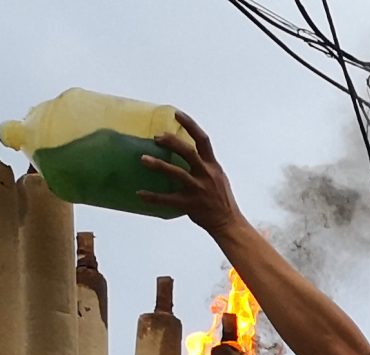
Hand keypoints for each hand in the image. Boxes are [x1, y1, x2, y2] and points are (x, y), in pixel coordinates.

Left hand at [136, 111, 243, 236]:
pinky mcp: (191, 205)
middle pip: (188, 152)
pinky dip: (153, 197)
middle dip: (171, 142)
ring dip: (159, 165)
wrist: (229, 224)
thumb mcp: (218, 178)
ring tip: (143, 159)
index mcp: (213, 166)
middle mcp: (206, 175)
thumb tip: (185, 152)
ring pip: (177, 173)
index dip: (190, 125)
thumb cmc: (222, 200)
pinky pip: (168, 199)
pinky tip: (140, 194)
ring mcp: (199, 190)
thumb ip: (204, 165)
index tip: (176, 114)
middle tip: (156, 138)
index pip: (203, 140)